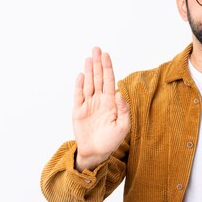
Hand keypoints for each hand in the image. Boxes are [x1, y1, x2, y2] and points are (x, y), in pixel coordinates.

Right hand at [73, 47, 129, 171]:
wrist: (96, 152)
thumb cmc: (111, 140)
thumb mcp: (123, 127)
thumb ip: (123, 110)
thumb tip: (119, 92)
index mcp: (111, 103)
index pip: (109, 81)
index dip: (108, 68)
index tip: (106, 55)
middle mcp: (99, 101)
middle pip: (98, 78)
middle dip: (98, 64)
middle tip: (96, 48)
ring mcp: (88, 105)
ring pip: (88, 84)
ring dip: (88, 71)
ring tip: (89, 58)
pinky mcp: (78, 111)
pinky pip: (78, 95)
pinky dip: (79, 85)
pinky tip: (81, 75)